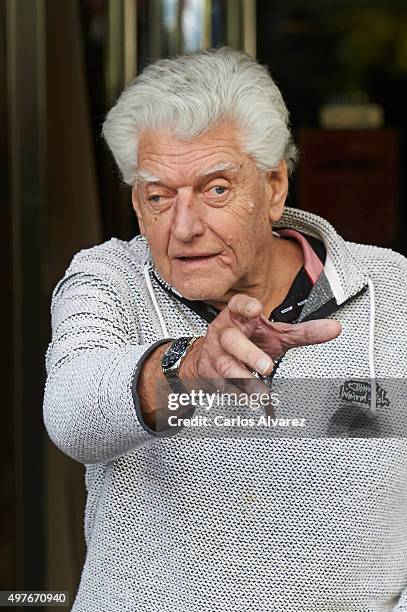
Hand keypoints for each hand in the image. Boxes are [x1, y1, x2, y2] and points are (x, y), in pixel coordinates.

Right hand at [180, 294, 340, 381]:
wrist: (208, 358)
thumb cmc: (246, 340)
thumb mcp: (275, 333)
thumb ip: (304, 332)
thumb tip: (333, 329)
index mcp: (239, 318)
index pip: (237, 305)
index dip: (245, 307)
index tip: (256, 309)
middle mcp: (225, 334)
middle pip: (231, 340)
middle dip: (248, 353)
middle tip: (266, 366)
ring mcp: (218, 356)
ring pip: (227, 367)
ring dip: (245, 380)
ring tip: (261, 392)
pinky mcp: (214, 377)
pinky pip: (226, 388)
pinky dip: (241, 397)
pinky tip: (253, 402)